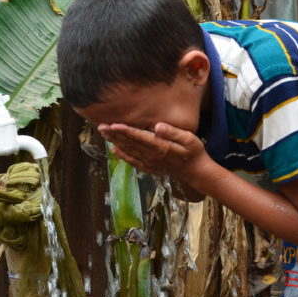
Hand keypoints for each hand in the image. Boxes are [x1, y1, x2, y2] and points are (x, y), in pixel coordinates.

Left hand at [97, 121, 213, 184]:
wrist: (196, 172)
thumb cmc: (194, 152)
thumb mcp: (189, 139)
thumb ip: (173, 132)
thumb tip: (158, 126)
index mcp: (160, 148)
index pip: (139, 137)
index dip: (125, 131)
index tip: (113, 124)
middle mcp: (152, 156)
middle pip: (130, 144)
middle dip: (114, 135)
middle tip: (101, 126)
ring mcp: (149, 163)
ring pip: (129, 151)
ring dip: (115, 142)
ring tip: (104, 134)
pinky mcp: (149, 168)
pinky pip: (133, 161)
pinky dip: (122, 156)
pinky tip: (114, 150)